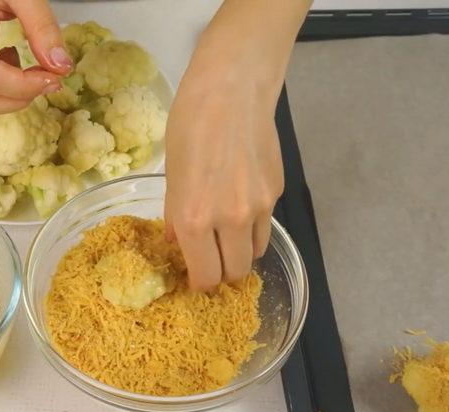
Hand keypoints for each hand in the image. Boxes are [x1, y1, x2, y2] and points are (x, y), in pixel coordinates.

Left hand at [164, 46, 283, 290]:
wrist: (231, 92)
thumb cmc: (188, 127)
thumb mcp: (171, 176)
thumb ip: (176, 215)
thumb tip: (177, 241)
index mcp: (196, 219)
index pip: (206, 276)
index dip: (199, 283)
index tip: (195, 278)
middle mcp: (231, 221)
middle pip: (235, 273)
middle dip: (221, 274)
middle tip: (210, 260)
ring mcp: (260, 208)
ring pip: (254, 253)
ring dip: (239, 254)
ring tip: (225, 236)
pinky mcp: (277, 193)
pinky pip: (265, 225)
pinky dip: (252, 228)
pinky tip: (240, 206)